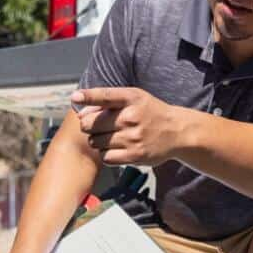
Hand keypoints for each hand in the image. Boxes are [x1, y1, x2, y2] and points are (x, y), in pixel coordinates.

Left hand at [71, 87, 189, 166]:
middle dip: (90, 126)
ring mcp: (133, 137)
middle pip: (91, 124)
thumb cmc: (150, 113)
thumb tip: (80, 114)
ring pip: (96, 142)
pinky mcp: (134, 156)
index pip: (105, 95)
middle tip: (100, 127)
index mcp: (132, 98)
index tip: (75, 97)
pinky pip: (105, 157)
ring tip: (112, 137)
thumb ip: (107, 102)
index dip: (88, 96)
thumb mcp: (135, 98)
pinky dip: (107, 153)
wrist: (177, 132)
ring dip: (98, 140)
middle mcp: (132, 117)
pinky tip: (117, 148)